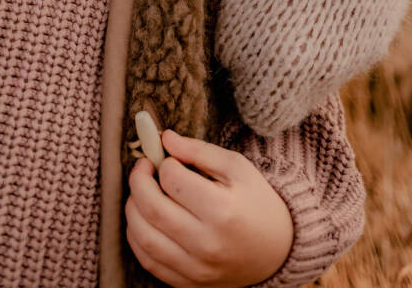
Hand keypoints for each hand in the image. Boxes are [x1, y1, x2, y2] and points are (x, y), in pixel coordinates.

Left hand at [125, 130, 293, 287]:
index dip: (164, 162)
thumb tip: (165, 138)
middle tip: (143, 167)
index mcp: (222, 211)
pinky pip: (149, 261)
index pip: (172, 180)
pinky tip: (145, 218)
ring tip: (142, 192)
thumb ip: (198, 150)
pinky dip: (137, 236)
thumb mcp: (236, 167)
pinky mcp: (189, 283)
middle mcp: (207, 244)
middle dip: (138, 180)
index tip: (168, 159)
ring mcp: (197, 269)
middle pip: (152, 208)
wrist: (279, 250)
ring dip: (133, 208)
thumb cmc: (256, 201)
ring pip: (143, 237)